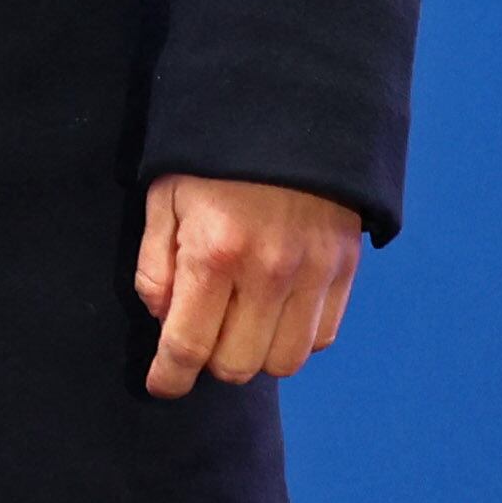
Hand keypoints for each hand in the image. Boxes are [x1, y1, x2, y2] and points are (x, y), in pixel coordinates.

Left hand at [137, 174, 363, 396]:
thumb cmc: (213, 160)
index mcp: (215, 253)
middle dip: (209, 360)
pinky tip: (274, 311)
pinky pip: (320, 338)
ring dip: (255, 354)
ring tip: (238, 321)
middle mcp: (269, 272)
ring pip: (284, 362)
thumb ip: (156, 265)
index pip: (189, 343)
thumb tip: (164, 320)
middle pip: (237, 364)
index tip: (162, 387)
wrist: (288, 116)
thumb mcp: (164, 199)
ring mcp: (314, 275)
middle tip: (199, 333)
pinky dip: (293, 338)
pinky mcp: (344, 271)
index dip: (170, 376)